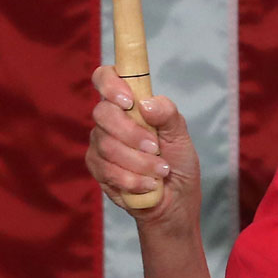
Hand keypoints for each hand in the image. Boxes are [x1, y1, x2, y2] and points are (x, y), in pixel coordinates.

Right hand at [86, 66, 200, 226]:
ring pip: (107, 145)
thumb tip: (146, 103)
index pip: (105, 78)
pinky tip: (149, 183)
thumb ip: (168, 115)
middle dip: (132, 134)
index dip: (110, 84)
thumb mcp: (180, 135)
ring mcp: (100, 144)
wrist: (175, 198)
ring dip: (139, 161)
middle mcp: (110, 120)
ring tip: (161, 170)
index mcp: (130, 103)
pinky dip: (132, 179)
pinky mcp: (97, 168)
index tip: (128, 101)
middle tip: (156, 148)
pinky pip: (106, 170)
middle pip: (103, 114)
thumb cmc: (177, 161)